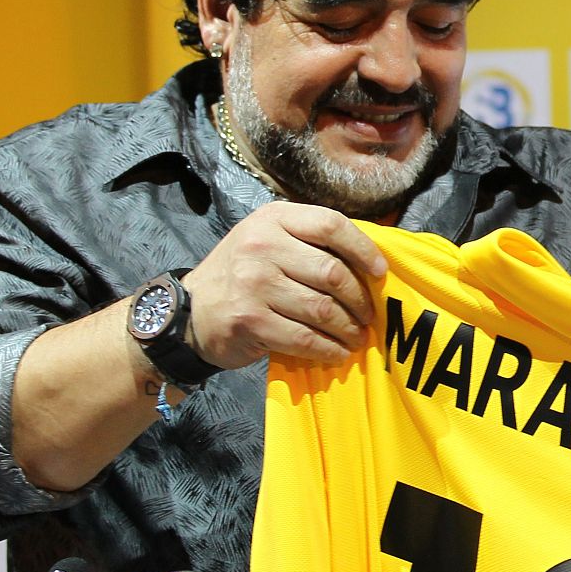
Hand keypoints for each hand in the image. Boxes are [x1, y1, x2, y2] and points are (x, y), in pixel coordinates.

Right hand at [181, 203, 387, 369]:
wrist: (190, 311)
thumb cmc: (242, 274)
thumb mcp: (269, 239)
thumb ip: (310, 241)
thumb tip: (370, 261)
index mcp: (273, 219)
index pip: (332, 225)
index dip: (364, 249)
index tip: (380, 271)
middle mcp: (262, 246)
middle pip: (333, 272)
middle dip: (360, 299)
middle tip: (369, 315)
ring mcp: (254, 284)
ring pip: (323, 309)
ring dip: (349, 328)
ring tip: (357, 336)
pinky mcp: (251, 321)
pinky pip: (305, 338)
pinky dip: (329, 349)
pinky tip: (338, 352)